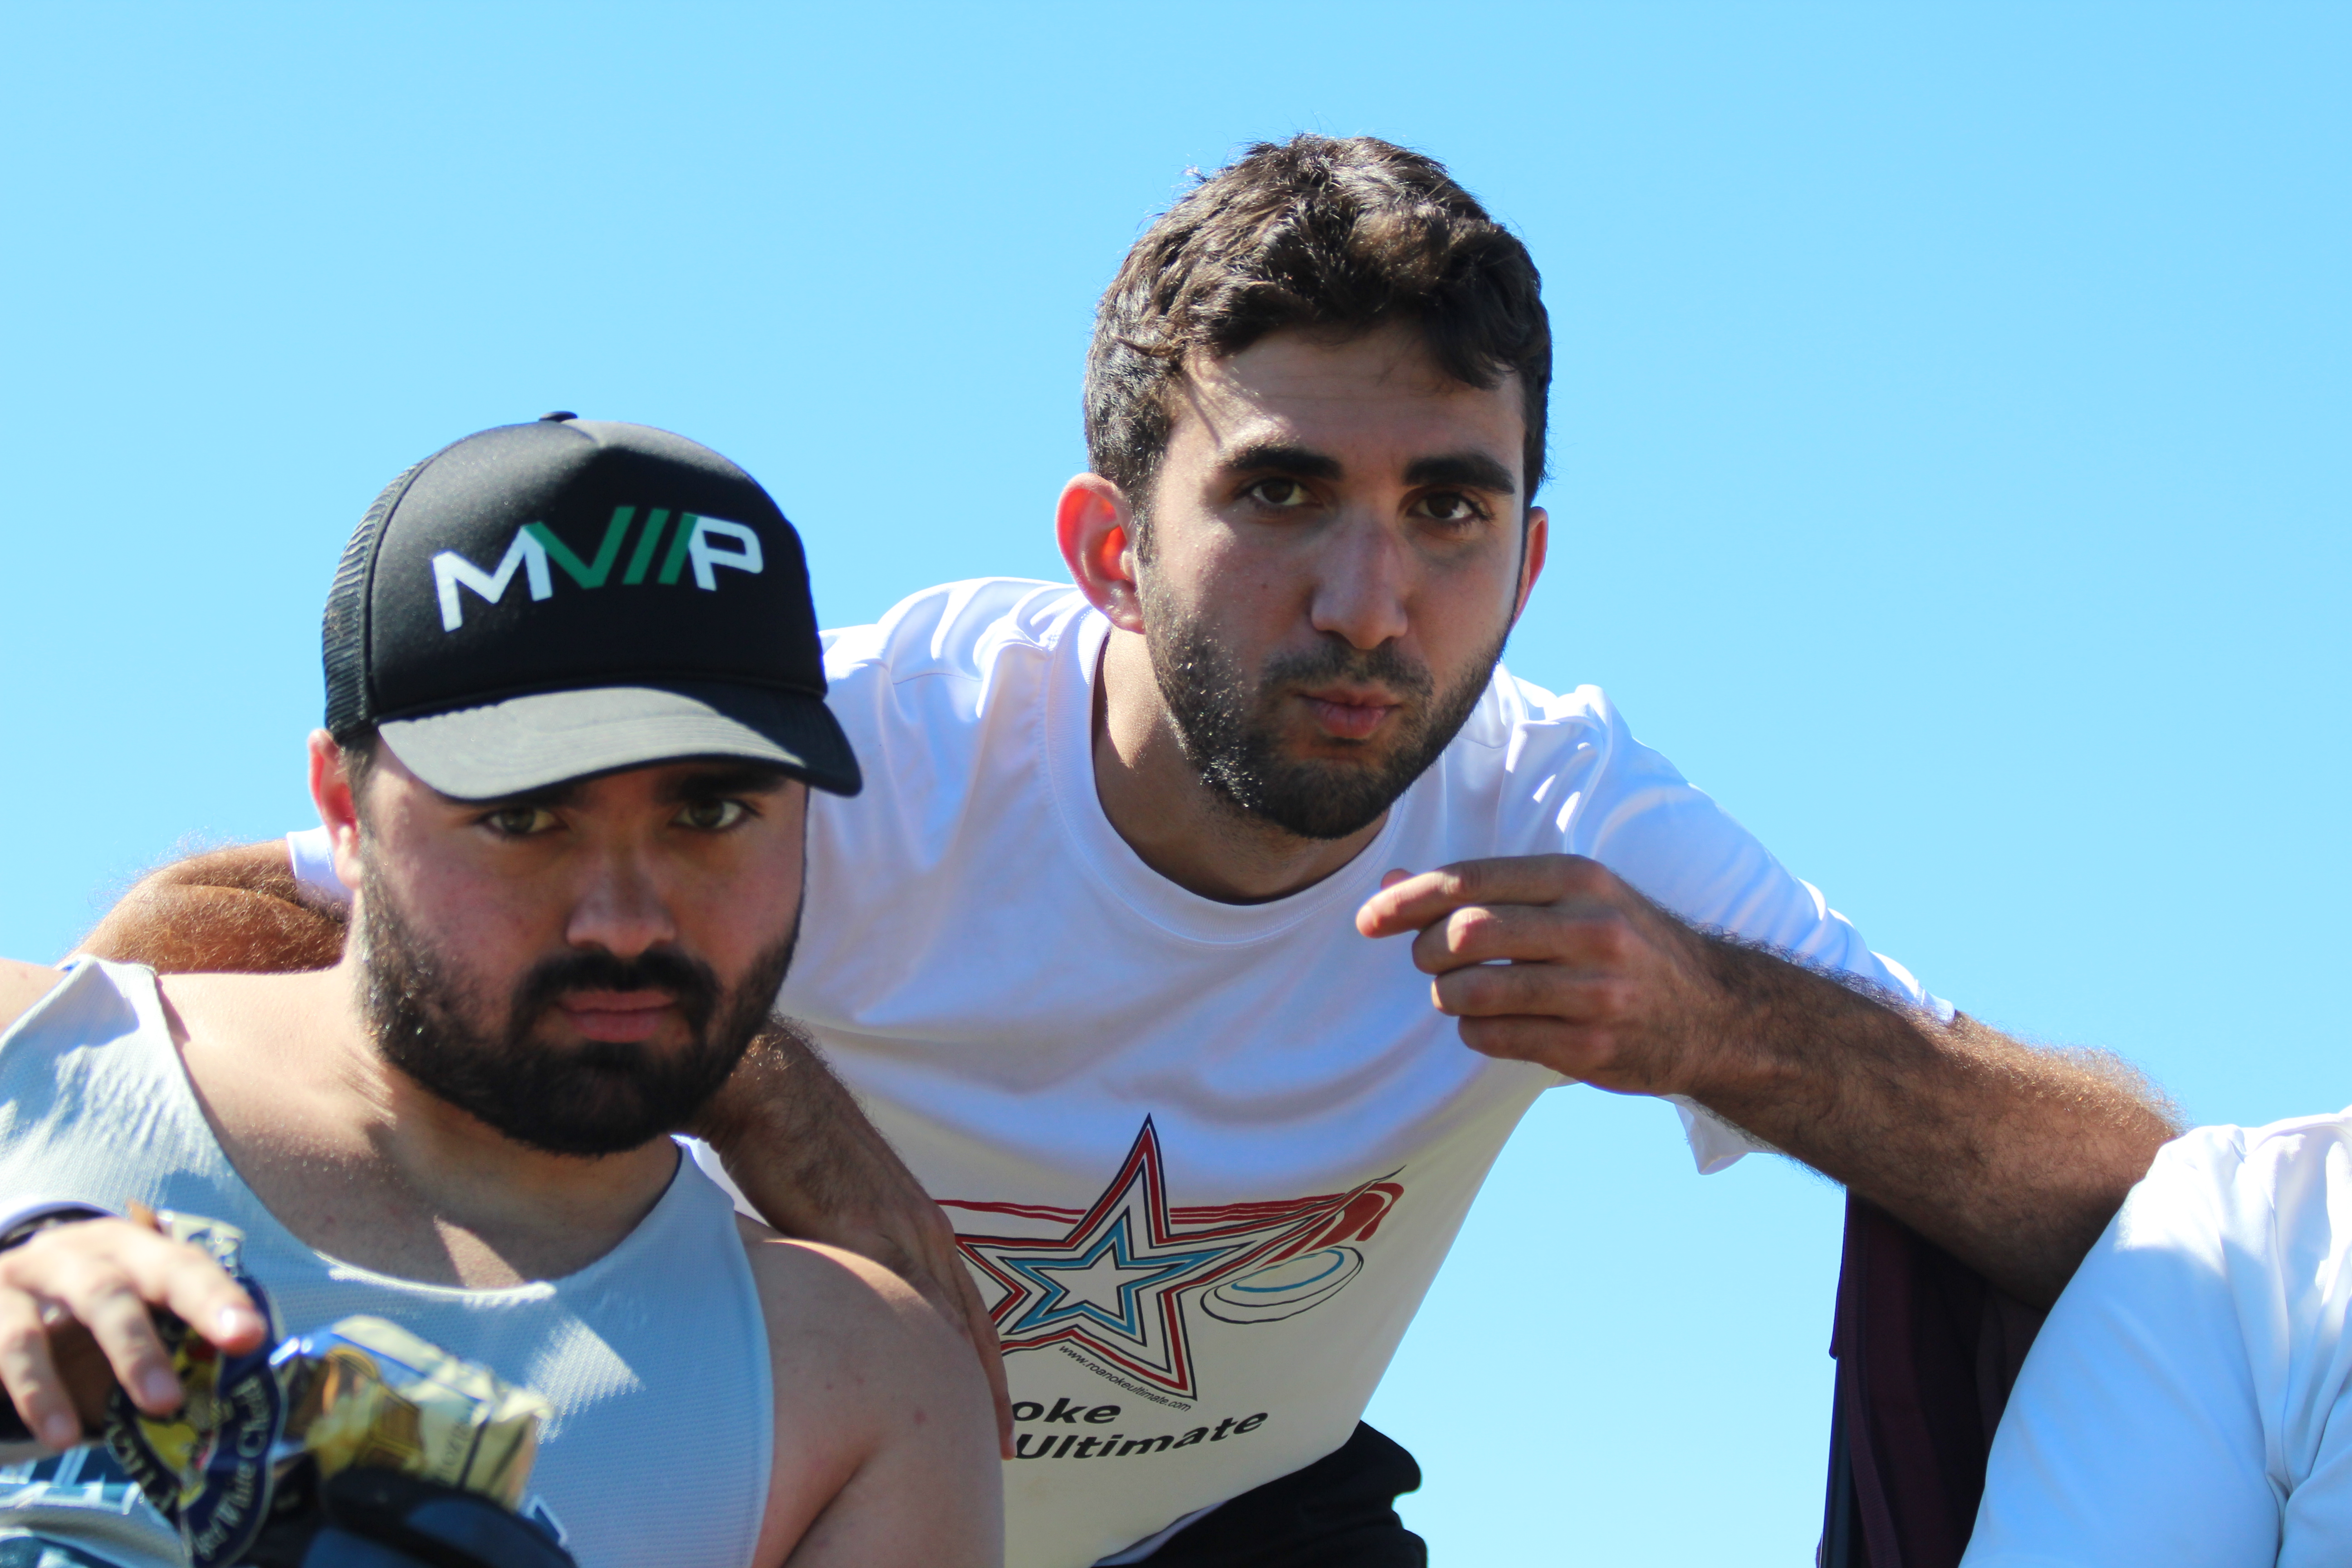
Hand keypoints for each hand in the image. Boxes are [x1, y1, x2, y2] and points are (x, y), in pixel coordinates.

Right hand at [0, 1217, 267, 1448]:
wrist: (6, 1290)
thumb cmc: (91, 1308)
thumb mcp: (136, 1307)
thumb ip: (177, 1337)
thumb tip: (239, 1385)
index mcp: (131, 1248)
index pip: (180, 1266)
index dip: (215, 1299)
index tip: (249, 1336)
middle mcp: (73, 1256)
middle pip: (108, 1292)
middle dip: (137, 1346)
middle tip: (167, 1400)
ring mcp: (18, 1283)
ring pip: (33, 1330)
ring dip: (49, 1388)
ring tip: (71, 1438)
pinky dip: (28, 1396)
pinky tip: (54, 1434)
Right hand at [696, 1033, 1014, 1455]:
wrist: (776, 1097)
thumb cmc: (799, 1146)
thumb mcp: (845, 1206)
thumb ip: (855, 1252)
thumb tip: (843, 1296)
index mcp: (920, 1226)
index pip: (967, 1308)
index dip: (986, 1362)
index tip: (998, 1413)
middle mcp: (921, 1230)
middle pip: (969, 1323)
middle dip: (989, 1386)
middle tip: (1005, 1445)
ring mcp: (895, 1231)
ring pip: (941, 1319)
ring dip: (959, 1378)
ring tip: (971, 1435)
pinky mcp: (859, 1231)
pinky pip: (892, 1299)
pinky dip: (908, 1346)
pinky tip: (911, 1390)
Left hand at [1355, 854, 1735, 1097]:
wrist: (1717, 1013)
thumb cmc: (1623, 944)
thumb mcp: (1571, 897)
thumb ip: (1486, 890)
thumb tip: (1393, 887)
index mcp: (1579, 879)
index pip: (1470, 881)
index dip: (1408, 901)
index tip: (1369, 919)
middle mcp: (1591, 929)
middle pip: (1464, 935)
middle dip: (1426, 951)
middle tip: (1430, 961)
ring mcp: (1595, 993)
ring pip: (1472, 993)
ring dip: (1447, 996)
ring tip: (1461, 994)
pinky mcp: (1591, 1048)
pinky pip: (1494, 1039)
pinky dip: (1474, 1032)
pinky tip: (1493, 1024)